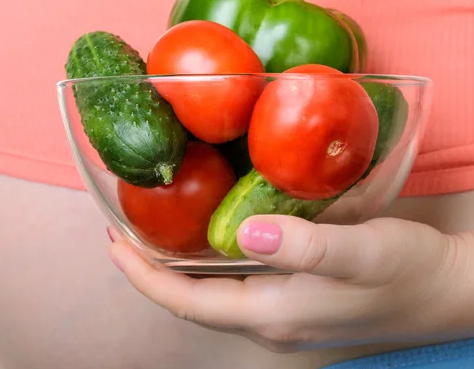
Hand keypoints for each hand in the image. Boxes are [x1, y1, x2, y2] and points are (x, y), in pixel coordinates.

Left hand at [109, 216, 473, 351]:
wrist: (450, 290)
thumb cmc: (407, 270)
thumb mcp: (360, 253)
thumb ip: (305, 246)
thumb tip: (246, 234)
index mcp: (274, 315)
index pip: (188, 303)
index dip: (145, 276)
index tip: (114, 244)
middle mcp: (271, 322)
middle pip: (192, 301)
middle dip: (152, 270)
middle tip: (126, 230)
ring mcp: (285, 315)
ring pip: (212, 294)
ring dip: (178, 266)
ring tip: (156, 230)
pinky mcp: (299, 301)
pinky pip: (236, 286)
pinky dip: (210, 263)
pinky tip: (212, 236)